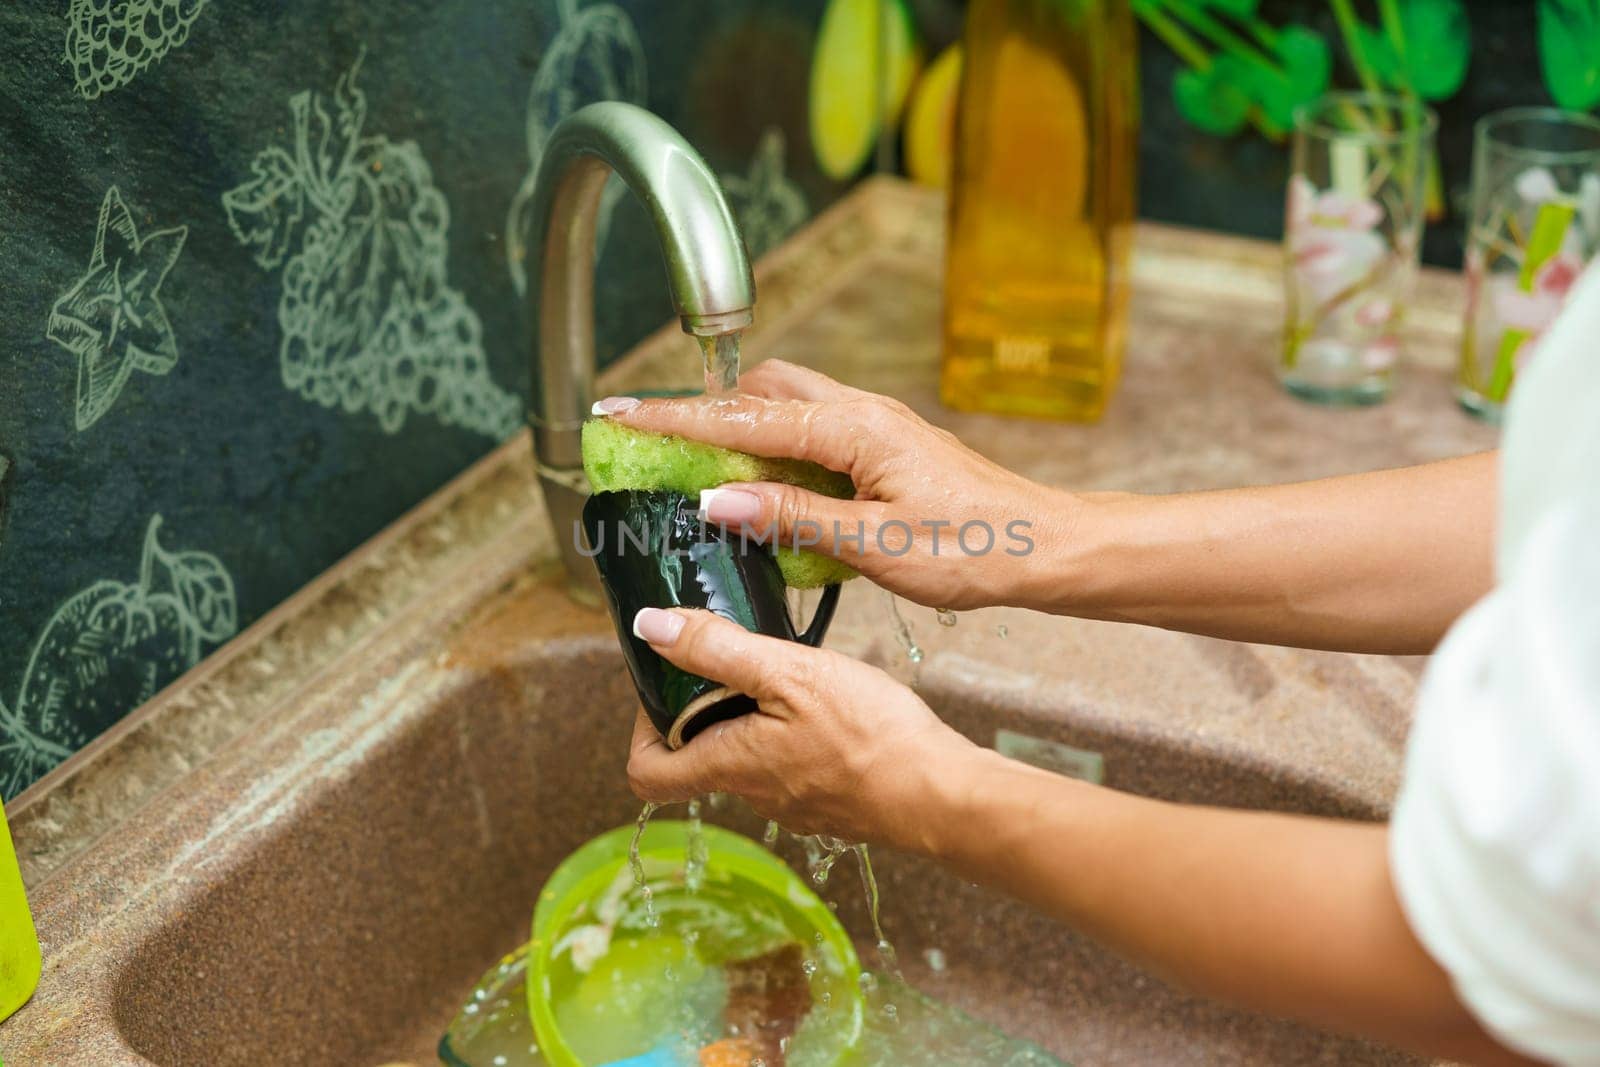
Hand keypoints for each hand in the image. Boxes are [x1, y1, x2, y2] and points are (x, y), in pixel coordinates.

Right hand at [594, 360, 1078, 610]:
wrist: (1042, 546)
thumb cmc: (974, 547)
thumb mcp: (873, 544)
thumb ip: (790, 517)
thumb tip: (716, 496)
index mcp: (852, 429)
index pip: (743, 415)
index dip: (674, 417)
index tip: (620, 413)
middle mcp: (861, 413)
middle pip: (760, 392)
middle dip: (703, 413)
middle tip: (655, 445)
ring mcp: (874, 428)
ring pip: (787, 411)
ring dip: (740, 435)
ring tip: (699, 476)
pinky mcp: (883, 449)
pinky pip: (812, 437)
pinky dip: (775, 456)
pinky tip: (765, 498)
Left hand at [625, 605, 976, 846]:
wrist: (940, 794)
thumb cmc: (870, 736)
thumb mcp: (789, 673)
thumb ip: (717, 650)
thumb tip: (652, 628)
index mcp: (729, 764)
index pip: (644, 771)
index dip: (639, 728)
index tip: (664, 685)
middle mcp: (752, 794)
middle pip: (699, 755)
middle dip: (708, 706)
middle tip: (741, 659)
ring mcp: (792, 805)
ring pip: (749, 758)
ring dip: (756, 716)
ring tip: (794, 674)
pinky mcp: (828, 805)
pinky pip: (792, 767)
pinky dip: (796, 734)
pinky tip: (833, 706)